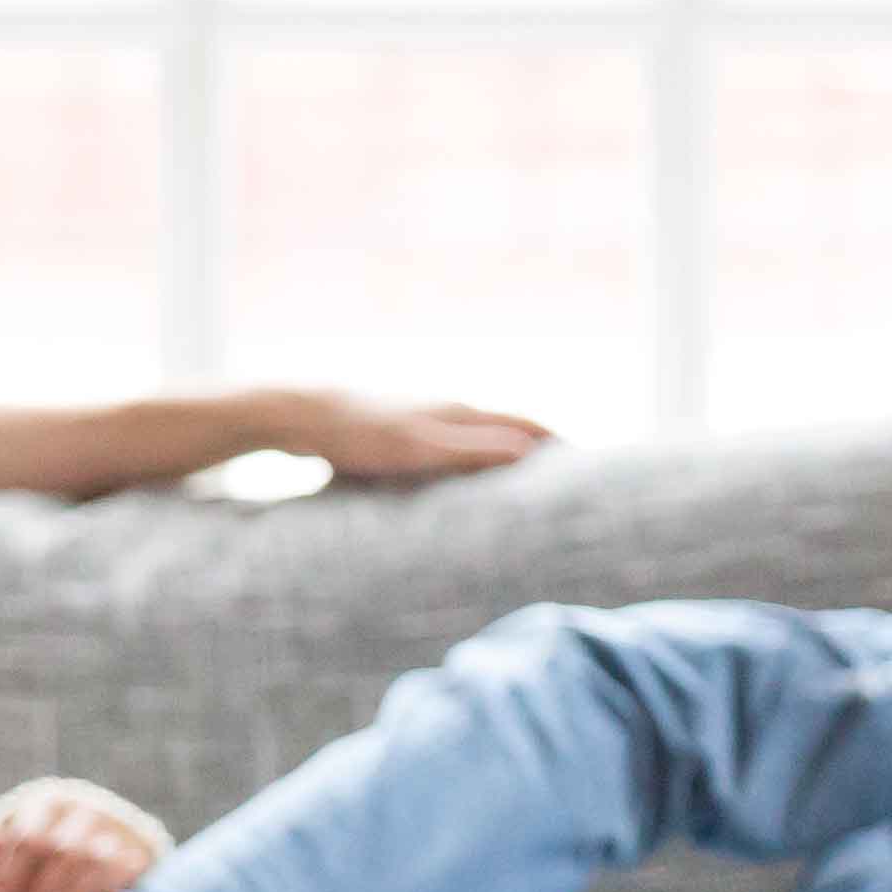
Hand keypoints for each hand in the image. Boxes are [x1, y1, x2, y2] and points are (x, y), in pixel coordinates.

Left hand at [0, 778, 168, 891]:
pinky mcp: (138, 853)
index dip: (3, 873)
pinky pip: (116, 874)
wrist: (107, 853)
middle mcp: (83, 808)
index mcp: (46, 802)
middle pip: (56, 848)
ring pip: (88, 860)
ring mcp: (115, 828)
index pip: (24, 834)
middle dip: (31, 890)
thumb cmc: (42, 858)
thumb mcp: (13, 847)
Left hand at [253, 388, 552, 487]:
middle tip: (572, 478)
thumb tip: (531, 453)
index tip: (592, 466)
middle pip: (508, 428)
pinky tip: (461, 480)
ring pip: (479, 436)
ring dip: (506, 455)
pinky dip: (471, 460)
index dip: (559, 446)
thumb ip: (474, 450)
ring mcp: (424, 416)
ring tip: (527, 483)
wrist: (299, 413)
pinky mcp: (399, 430)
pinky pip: (450, 445)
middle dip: (541, 450)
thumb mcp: (421, 448)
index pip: (527, 426)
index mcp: (460, 411)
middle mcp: (448, 408)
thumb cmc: (359, 434)